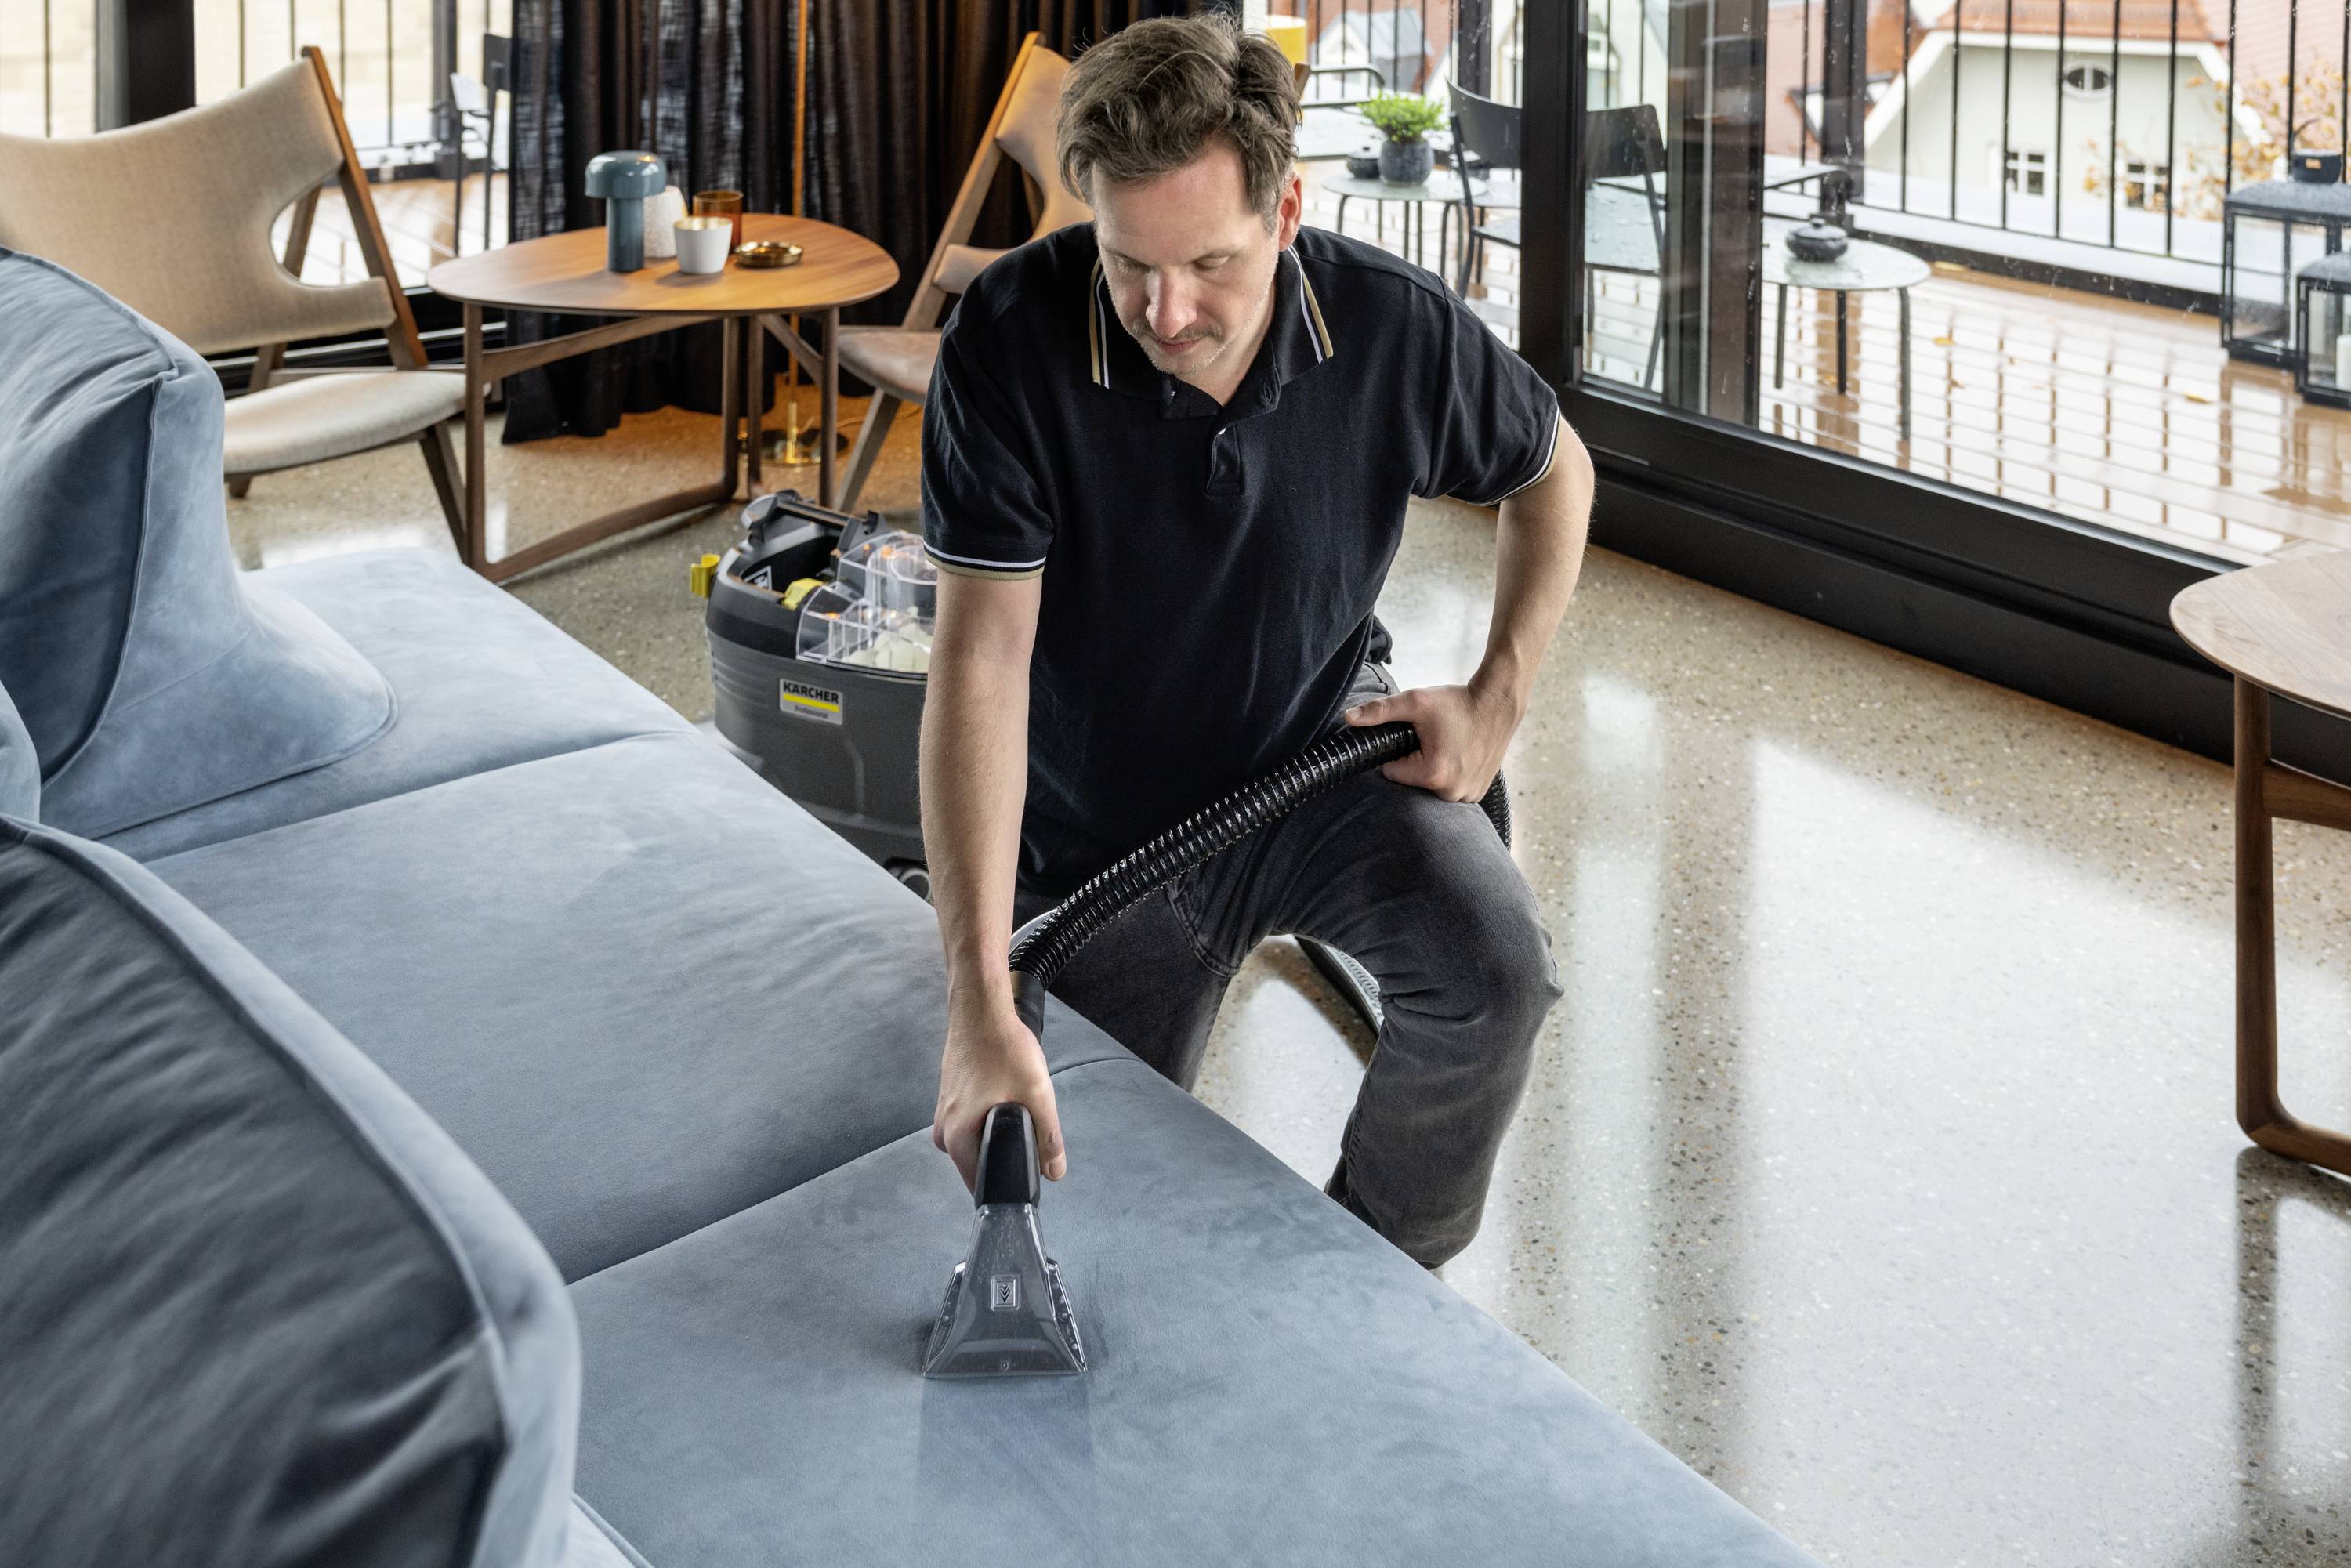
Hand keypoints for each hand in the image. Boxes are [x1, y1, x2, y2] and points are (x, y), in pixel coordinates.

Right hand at [933, 994, 1066, 1189]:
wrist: (980, 1009)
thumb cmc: (1001, 1047)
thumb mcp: (1036, 1095)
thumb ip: (1047, 1138)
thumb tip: (1054, 1173)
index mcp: (957, 1140)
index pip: (982, 1185)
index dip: (1009, 1183)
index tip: (1030, 1173)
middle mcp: (944, 1134)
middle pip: (982, 1163)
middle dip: (1008, 1153)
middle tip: (1029, 1124)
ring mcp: (945, 1115)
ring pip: (979, 1140)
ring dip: (1001, 1132)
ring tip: (1017, 1101)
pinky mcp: (951, 1100)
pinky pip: (974, 1123)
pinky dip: (993, 1116)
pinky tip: (1005, 1093)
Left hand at [1345, 681, 1520, 802]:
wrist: (1498, 704)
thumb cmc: (1458, 703)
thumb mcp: (1416, 701)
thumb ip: (1380, 711)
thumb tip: (1348, 718)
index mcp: (1432, 774)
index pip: (1391, 771)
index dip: (1397, 751)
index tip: (1415, 736)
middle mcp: (1451, 793)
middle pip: (1411, 782)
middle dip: (1415, 761)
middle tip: (1434, 739)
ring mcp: (1467, 796)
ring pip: (1429, 787)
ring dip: (1432, 770)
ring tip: (1448, 746)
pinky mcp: (1477, 795)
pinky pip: (1449, 790)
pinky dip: (1449, 776)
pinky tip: (1459, 756)